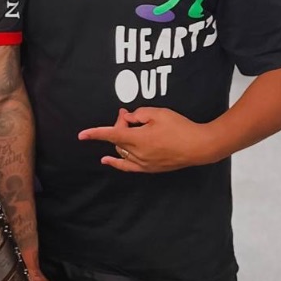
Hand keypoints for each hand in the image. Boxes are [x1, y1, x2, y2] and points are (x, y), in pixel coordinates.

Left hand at [78, 107, 216, 172]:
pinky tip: (107, 160)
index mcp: (137, 138)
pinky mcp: (149, 168)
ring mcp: (143, 162)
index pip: (110, 134)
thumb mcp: (158, 113)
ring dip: (121, 139)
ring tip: (132, 128)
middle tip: (128, 116)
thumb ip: (138, 113)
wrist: (198, 146)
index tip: (81, 135)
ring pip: (122, 150)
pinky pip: (127, 166)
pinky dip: (116, 162)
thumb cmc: (180, 128)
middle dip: (119, 126)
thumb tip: (128, 118)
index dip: (94, 134)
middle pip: (117, 139)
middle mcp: (137, 153)